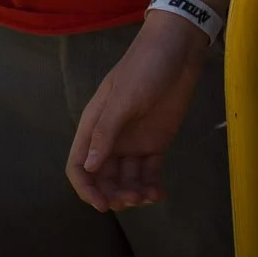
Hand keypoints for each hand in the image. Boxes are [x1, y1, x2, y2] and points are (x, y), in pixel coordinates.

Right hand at [67, 12, 209, 210]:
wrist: (177, 51)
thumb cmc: (144, 68)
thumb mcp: (124, 99)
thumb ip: (106, 132)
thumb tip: (89, 166)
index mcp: (95, 124)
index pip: (79, 164)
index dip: (86, 188)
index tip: (104, 205)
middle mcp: (111, 137)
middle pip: (103, 177)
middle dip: (114, 194)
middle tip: (134, 200)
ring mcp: (133, 141)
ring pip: (126, 178)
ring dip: (134, 192)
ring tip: (150, 196)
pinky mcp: (155, 142)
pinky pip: (148, 172)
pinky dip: (151, 186)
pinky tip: (159, 193)